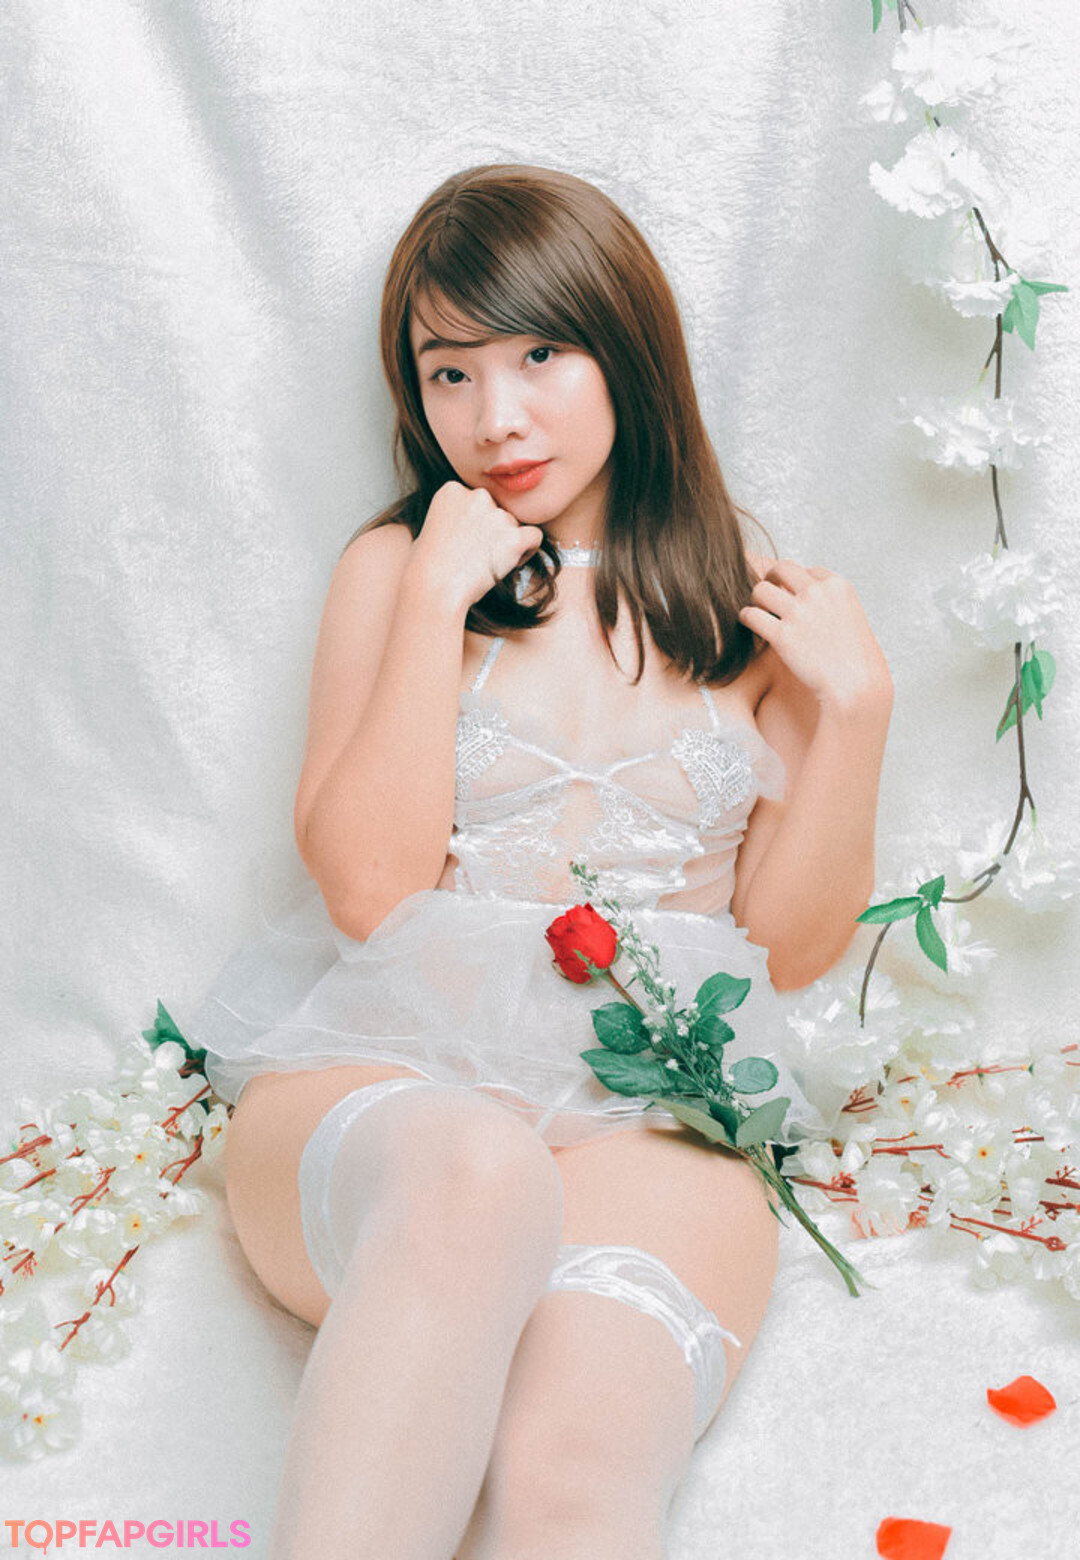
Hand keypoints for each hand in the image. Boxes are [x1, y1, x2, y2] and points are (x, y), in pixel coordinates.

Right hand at [410, 481, 543, 610]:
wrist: (435, 587)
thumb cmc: (427, 566)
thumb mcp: (431, 527)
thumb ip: (453, 515)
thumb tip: (466, 523)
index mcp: (453, 489)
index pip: (479, 501)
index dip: (477, 523)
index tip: (466, 542)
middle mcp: (477, 496)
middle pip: (499, 510)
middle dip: (494, 531)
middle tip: (478, 555)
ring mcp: (497, 515)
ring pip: (515, 525)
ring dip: (507, 543)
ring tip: (487, 564)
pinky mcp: (514, 536)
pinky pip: (534, 537)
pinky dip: (527, 551)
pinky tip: (509, 564)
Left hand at [738, 560, 892, 713]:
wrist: (856, 686)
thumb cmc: (856, 661)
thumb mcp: (851, 620)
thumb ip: (831, 605)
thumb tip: (808, 600)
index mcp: (838, 586)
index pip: (808, 570)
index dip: (796, 582)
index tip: (790, 595)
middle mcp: (818, 593)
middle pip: (781, 569)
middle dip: (771, 580)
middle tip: (766, 596)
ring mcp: (799, 612)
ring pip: (760, 589)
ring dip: (756, 601)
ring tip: (758, 614)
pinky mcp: (782, 635)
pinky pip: (750, 614)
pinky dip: (746, 619)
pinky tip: (750, 627)